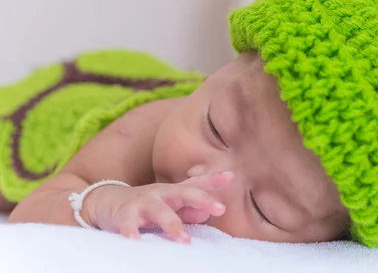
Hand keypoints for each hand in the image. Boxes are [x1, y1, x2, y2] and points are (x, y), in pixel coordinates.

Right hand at [86, 171, 232, 242]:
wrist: (107, 201)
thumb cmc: (147, 206)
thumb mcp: (170, 206)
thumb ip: (189, 209)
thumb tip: (209, 211)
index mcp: (174, 191)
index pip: (196, 183)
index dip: (214, 178)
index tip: (232, 176)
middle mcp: (161, 193)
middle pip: (184, 192)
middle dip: (202, 199)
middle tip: (220, 208)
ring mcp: (142, 202)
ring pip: (160, 210)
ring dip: (173, 224)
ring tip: (184, 239)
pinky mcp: (124, 214)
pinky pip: (128, 223)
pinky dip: (131, 232)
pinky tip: (135, 240)